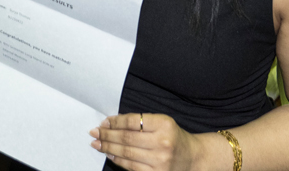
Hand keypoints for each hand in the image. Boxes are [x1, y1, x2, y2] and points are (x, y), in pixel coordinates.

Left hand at [90, 113, 205, 170]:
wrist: (193, 159)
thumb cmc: (173, 137)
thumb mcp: (162, 122)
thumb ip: (139, 122)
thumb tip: (110, 123)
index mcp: (164, 124)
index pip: (131, 121)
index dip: (114, 122)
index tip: (104, 122)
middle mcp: (163, 143)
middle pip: (126, 139)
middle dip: (107, 135)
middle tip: (94, 132)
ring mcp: (160, 162)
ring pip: (126, 154)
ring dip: (108, 148)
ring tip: (97, 143)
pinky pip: (131, 167)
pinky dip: (118, 160)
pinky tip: (110, 155)